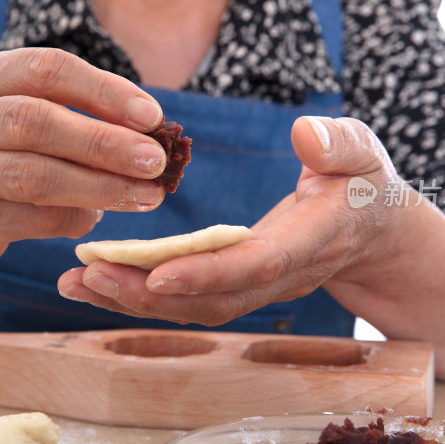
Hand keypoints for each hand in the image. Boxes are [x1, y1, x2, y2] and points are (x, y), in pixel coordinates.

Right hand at [0, 48, 167, 262]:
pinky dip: (75, 218)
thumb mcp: (36, 113)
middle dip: (105, 143)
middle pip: (36, 123)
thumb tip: (153, 131)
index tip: (152, 116)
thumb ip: (84, 113)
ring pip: (33, 177)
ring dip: (99, 187)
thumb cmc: (11, 148)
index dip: (104, 91)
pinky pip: (32, 219)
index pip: (48, 69)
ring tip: (146, 195)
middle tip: (155, 161)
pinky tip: (100, 215)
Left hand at [57, 116, 406, 324]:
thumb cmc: (362, 181)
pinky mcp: (237, 286)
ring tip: (76, 282)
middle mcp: (279, 275)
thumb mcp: (362, 151)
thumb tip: (305, 136)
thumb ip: (340, 144)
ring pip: (193, 307)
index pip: (258, 264)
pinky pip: (188, 299)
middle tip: (88, 277)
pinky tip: (99, 281)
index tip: (157, 273)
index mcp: (312, 239)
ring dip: (134, 300)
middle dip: (149, 295)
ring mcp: (257, 287)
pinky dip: (142, 294)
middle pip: (212, 298)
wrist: (368, 228)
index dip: (210, 273)